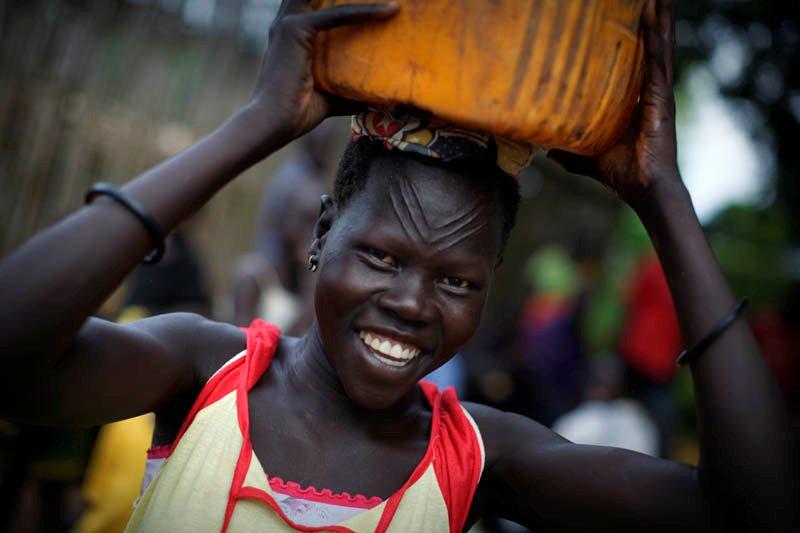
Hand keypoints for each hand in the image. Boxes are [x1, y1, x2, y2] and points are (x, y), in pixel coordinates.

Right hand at [250, 0, 398, 143]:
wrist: (275, 123)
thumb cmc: (299, 112)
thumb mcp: (332, 95)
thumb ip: (352, 91)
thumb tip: (382, 98)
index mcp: (294, 32)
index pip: (318, 3)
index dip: (346, 2)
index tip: (379, 6)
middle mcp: (289, 21)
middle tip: (389, 3)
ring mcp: (291, 23)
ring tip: (393, 3)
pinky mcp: (297, 29)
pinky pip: (338, 14)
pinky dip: (365, 12)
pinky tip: (390, 10)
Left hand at [547, 0, 678, 205]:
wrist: (643, 188)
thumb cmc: (623, 173)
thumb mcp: (588, 157)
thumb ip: (570, 150)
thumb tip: (545, 150)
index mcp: (637, 99)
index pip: (637, 59)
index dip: (637, 35)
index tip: (631, 10)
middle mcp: (651, 91)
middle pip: (651, 45)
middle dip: (651, 17)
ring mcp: (659, 93)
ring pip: (658, 45)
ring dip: (658, 17)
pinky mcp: (660, 98)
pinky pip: (656, 61)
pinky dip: (655, 37)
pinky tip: (653, 15)